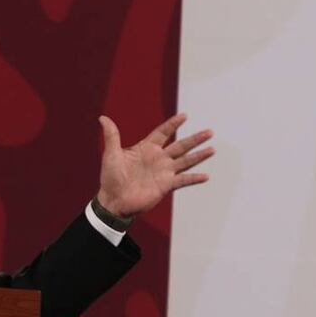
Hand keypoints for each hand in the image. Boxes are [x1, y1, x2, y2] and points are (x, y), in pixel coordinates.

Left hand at [96, 113, 214, 217]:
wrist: (114, 200)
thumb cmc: (110, 178)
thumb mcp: (111, 154)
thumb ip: (111, 136)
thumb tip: (103, 118)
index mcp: (146, 149)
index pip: (163, 133)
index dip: (173, 124)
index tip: (184, 116)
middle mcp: (158, 159)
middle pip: (180, 146)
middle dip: (194, 139)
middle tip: (209, 131)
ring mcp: (163, 172)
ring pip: (185, 161)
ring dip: (199, 156)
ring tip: (212, 149)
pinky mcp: (165, 185)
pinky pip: (183, 181)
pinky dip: (194, 178)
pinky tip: (205, 176)